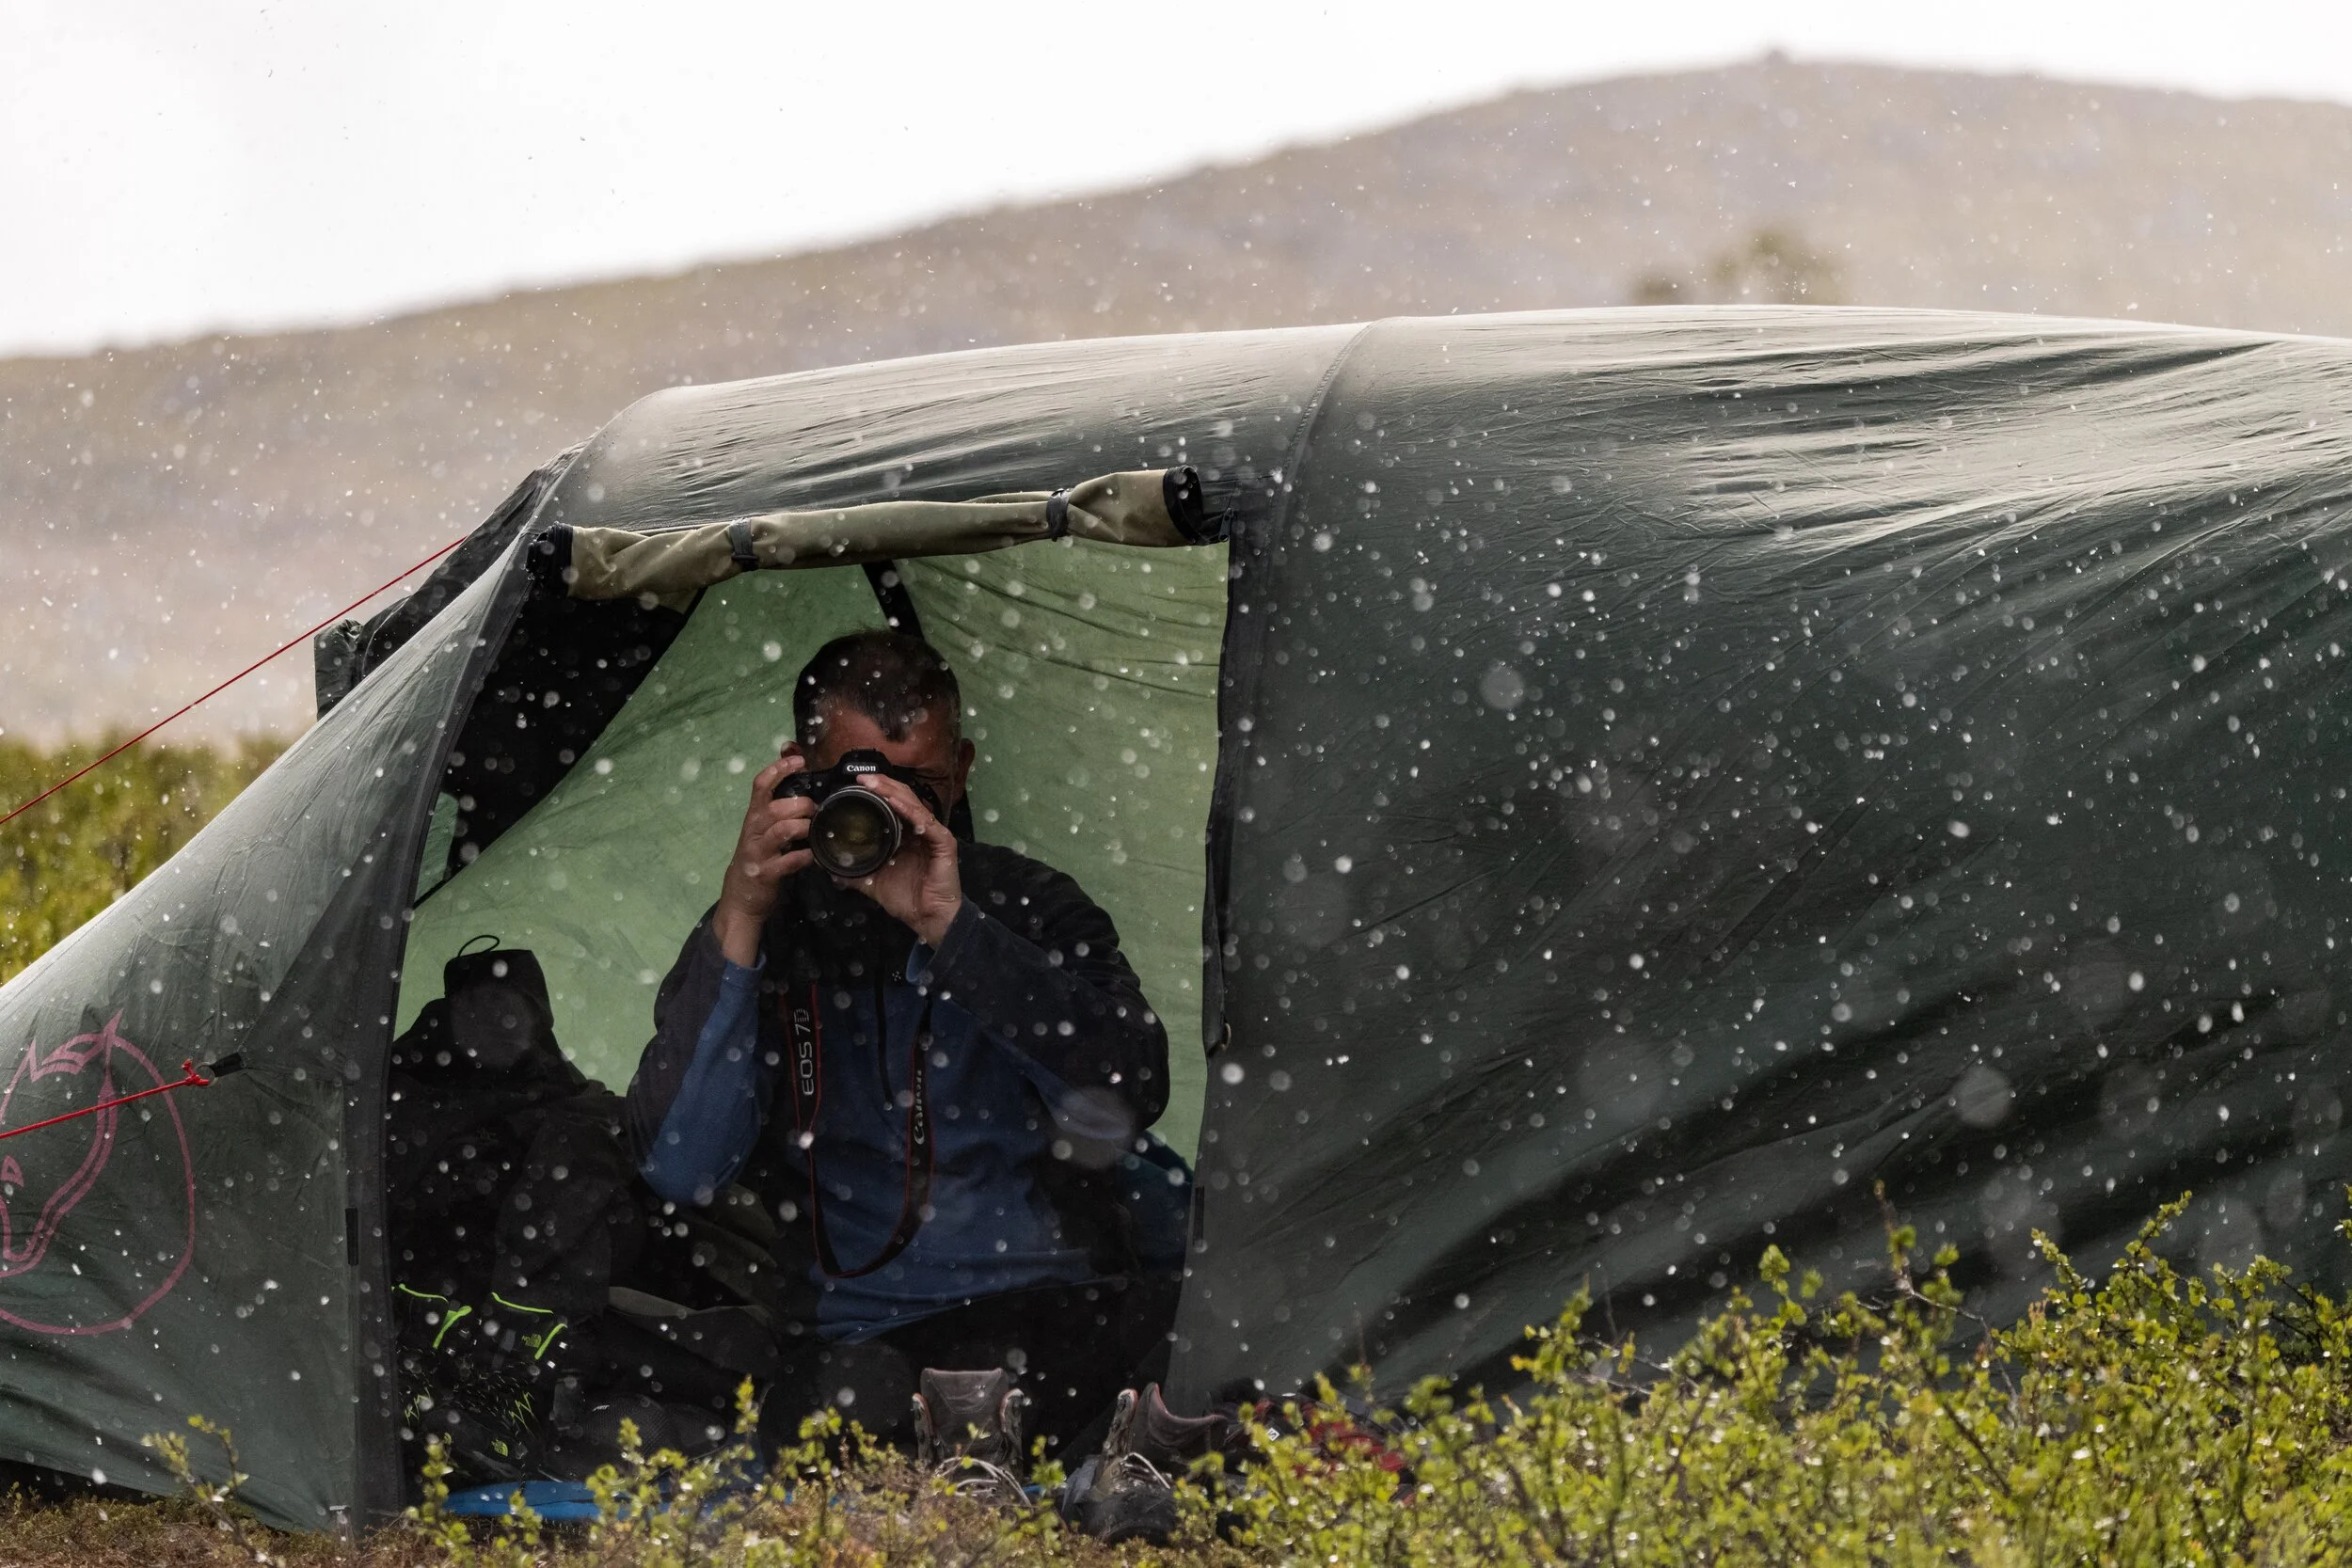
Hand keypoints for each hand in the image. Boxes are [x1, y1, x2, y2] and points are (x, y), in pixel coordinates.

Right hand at [712, 750, 813, 965]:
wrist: (740, 897)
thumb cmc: (759, 857)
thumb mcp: (765, 831)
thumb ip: (780, 812)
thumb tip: (804, 791)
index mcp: (754, 817)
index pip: (760, 785)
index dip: (778, 769)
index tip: (799, 760)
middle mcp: (753, 830)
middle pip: (775, 807)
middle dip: (800, 805)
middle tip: (815, 810)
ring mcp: (758, 852)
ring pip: (781, 830)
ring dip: (803, 827)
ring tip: (814, 831)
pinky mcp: (765, 873)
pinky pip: (787, 861)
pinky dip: (804, 857)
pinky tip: (812, 857)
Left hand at [835, 774, 961, 948]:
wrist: (927, 918)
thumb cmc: (907, 899)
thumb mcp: (873, 880)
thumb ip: (853, 871)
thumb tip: (827, 865)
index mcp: (907, 835)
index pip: (893, 804)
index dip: (877, 791)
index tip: (855, 783)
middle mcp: (921, 830)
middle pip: (903, 798)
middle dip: (882, 785)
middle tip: (861, 778)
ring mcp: (934, 834)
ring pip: (913, 804)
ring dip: (892, 791)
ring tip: (873, 783)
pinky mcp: (943, 843)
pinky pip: (926, 822)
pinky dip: (909, 810)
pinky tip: (894, 801)